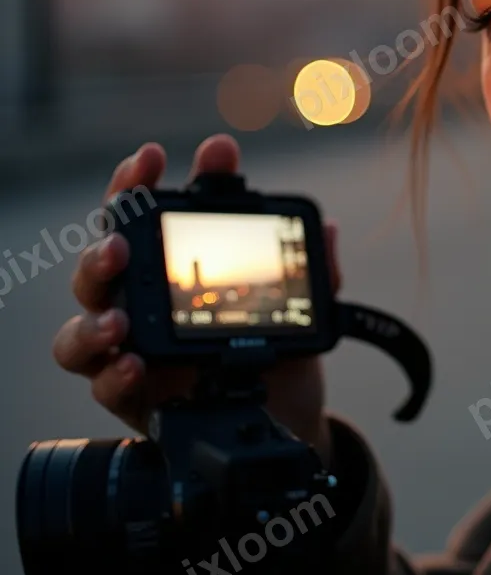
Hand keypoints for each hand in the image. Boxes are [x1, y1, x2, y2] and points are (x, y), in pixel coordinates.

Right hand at [52, 134, 340, 464]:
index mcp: (172, 268)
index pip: (142, 216)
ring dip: (93, 317)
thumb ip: (309, 269)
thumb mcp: (298, 306)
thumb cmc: (275, 350)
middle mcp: (141, 303)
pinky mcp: (133, 396)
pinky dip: (114, 373)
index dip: (138, 182)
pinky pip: (105, 383)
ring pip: (82, 326)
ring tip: (119, 318)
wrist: (284, 417)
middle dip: (102, 248)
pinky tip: (135, 365)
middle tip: (121, 244)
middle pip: (99, 266)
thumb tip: (324, 226)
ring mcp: (131, 350)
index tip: (153, 157)